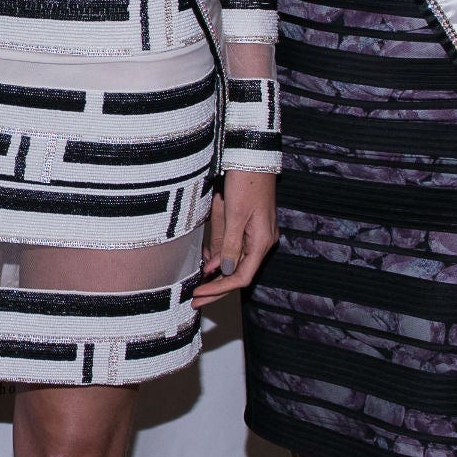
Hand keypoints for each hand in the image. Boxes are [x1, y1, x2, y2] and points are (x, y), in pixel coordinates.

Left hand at [193, 169, 276, 305]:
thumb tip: (222, 270)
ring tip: (196, 281)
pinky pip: (234, 246)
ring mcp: (257, 234)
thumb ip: (230, 244)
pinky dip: (220, 253)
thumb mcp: (234, 214)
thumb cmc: (246, 182)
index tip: (199, 294)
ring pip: (234, 260)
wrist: (254, 157)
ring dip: (216, 270)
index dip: (219, 288)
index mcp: (262, 242)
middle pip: (238, 272)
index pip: (241, 277)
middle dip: (216, 286)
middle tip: (195, 298)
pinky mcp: (250, 226)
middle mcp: (262, 242)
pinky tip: (206, 259)